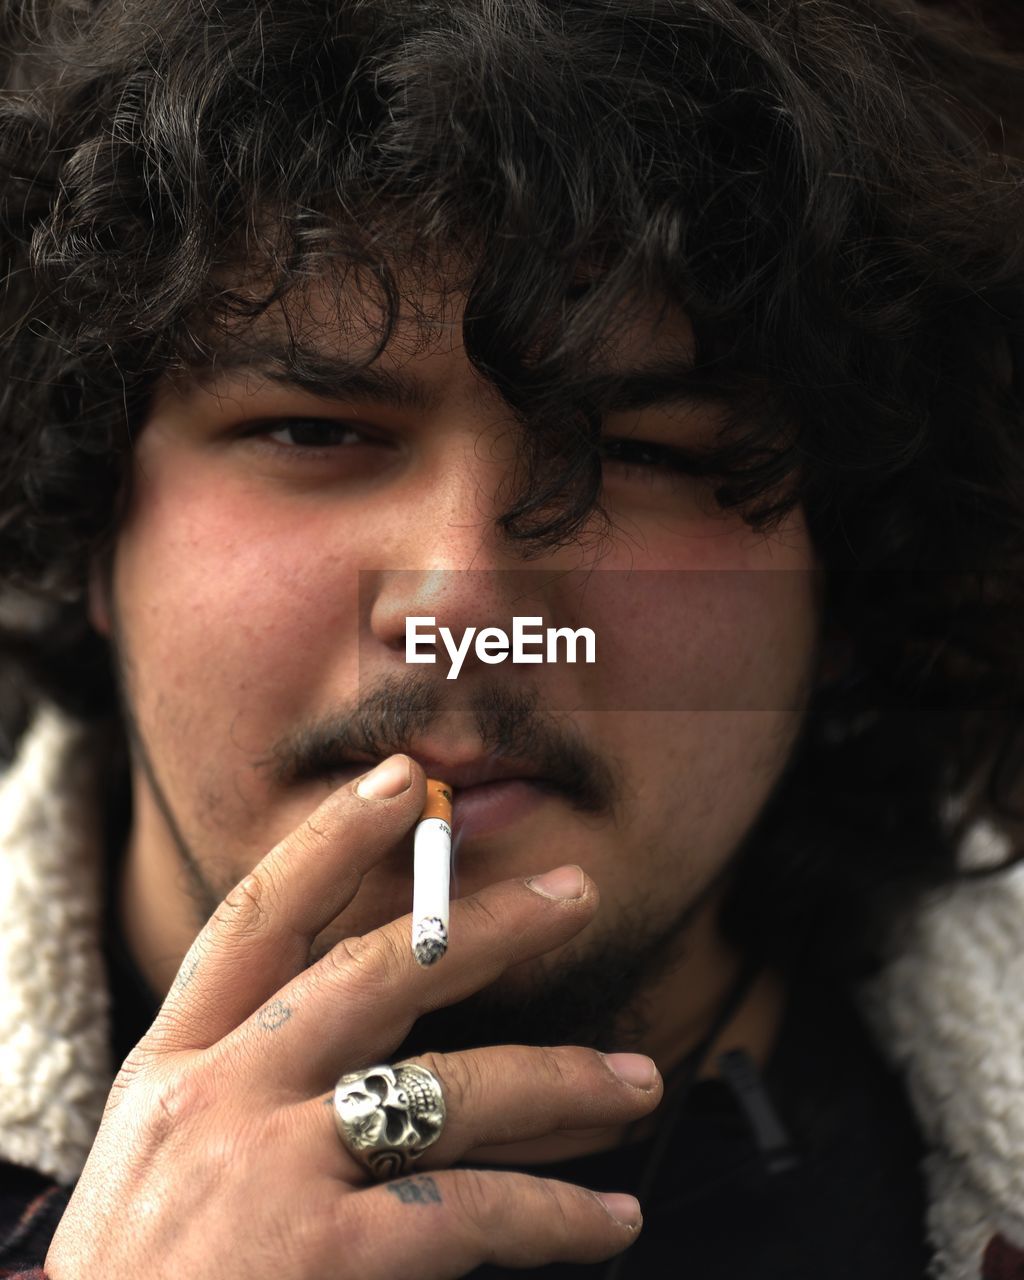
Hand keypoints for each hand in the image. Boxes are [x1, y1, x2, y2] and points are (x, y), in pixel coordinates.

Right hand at [45, 755, 661, 1278]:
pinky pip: (472, 1211)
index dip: (334, 837)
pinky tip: (605, 1216)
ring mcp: (269, 1172)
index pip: (258, 920)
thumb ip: (247, 1087)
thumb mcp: (160, 1162)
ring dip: (560, 1080)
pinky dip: (555, 1214)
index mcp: (173, 1068)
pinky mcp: (322, 1257)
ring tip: (633, 1081)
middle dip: (491, 928)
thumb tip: (382, 1045)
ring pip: (449, 1088)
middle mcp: (219, 1098)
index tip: (404, 784)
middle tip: (574, 893)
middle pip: (377, 975)